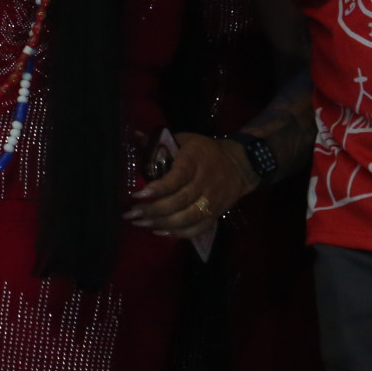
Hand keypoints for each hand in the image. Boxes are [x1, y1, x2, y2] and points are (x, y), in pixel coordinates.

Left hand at [127, 133, 257, 238]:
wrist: (239, 164)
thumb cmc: (205, 150)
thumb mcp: (185, 139)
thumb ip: (159, 142)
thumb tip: (135, 137)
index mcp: (194, 161)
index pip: (176, 178)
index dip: (158, 188)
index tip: (138, 194)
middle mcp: (204, 183)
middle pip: (179, 201)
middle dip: (154, 210)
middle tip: (132, 214)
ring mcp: (211, 201)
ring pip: (187, 218)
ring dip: (162, 223)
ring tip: (140, 223)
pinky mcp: (215, 214)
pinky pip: (198, 229)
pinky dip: (178, 233)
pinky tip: (159, 232)